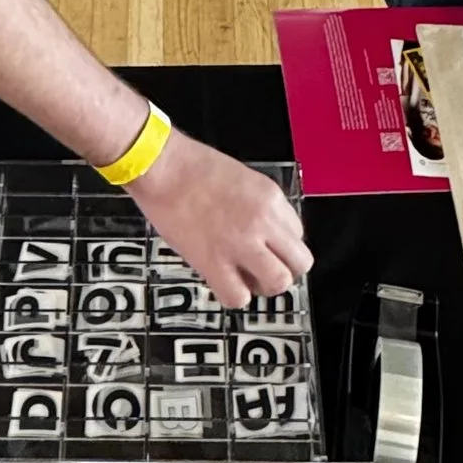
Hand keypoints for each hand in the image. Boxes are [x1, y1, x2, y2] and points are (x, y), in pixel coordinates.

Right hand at [128, 131, 312, 309]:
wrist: (162, 166)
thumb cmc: (192, 165)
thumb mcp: (244, 178)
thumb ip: (261, 206)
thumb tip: (267, 232)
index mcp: (271, 198)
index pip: (297, 234)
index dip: (280, 243)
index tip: (266, 244)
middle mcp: (263, 222)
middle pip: (300, 263)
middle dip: (284, 268)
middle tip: (265, 266)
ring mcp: (240, 244)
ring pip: (278, 283)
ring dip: (264, 284)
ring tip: (246, 276)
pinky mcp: (213, 262)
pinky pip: (238, 297)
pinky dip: (234, 295)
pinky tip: (224, 281)